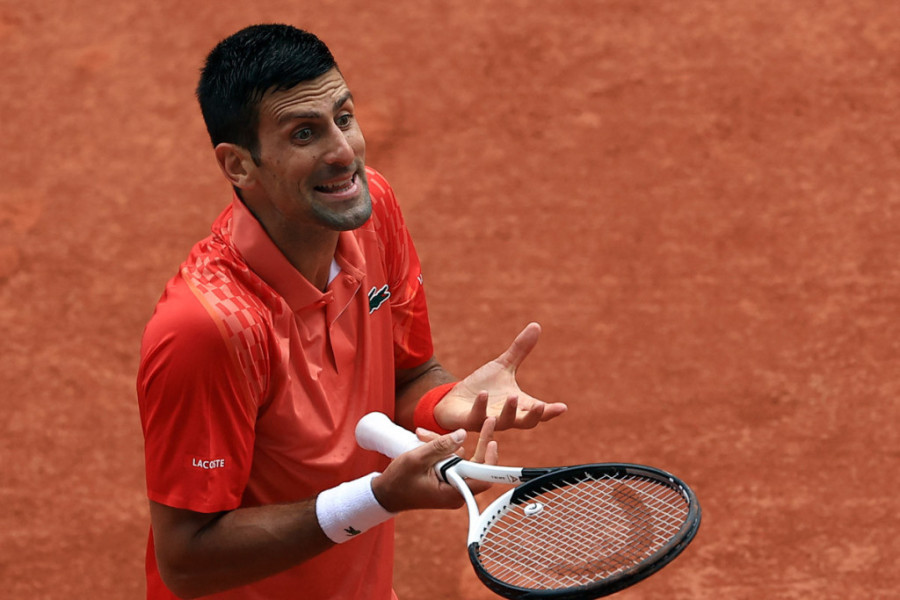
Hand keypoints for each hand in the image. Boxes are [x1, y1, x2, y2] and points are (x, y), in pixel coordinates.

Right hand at [371, 418, 499, 511]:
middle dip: (474, 443)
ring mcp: (452, 486)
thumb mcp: (417, 459)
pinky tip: (425, 440)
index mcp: (453, 492)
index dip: (490, 459)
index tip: (493, 441)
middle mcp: (456, 492)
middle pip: (476, 465)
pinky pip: (452, 462)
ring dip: (447, 445)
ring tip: (422, 436)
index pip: (482, 479)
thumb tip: (463, 434)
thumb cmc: (398, 481)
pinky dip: (442, 451)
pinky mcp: (447, 481)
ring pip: (461, 460)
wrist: (385, 494)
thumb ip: (440, 446)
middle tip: (488, 422)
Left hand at [434, 322, 567, 431]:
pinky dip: (481, 406)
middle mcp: (507, 416)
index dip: (551, 411)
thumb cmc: (483, 386)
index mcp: (518, 405)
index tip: (563, 407)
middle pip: (526, 423)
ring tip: (513, 396)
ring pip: (503, 422)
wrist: (455, 400)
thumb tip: (536, 325)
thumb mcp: (503, 366)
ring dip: (509, 411)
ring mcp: (489, 420)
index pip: (538, 412)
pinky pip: (477, 416)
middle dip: (534, 415)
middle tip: (541, 406)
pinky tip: (483, 394)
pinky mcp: (470, 420)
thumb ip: (520, 350)